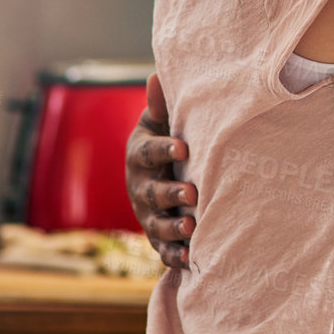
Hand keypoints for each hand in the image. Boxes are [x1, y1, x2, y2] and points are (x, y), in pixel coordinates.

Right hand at [125, 73, 195, 269]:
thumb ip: (162, 104)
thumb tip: (157, 75)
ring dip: (173, 227)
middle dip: (170, 194)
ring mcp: (148, 214)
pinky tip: (192, 258)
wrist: (160, 173)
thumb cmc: (167, 141)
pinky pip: (164, 250)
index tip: (183, 148)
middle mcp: (141, 187)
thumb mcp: (161, 122)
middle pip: (151, 192)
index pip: (149, 152)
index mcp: (141, 155)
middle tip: (191, 193)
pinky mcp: (159, 237)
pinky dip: (176, 255)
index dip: (164, 150)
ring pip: (156, 224)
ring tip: (192, 228)